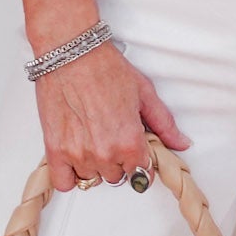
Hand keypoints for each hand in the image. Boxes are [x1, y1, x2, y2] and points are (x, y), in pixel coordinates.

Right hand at [16, 0, 190, 190]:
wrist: (71, 52)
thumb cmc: (104, 67)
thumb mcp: (144, 92)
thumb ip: (164, 124)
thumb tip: (180, 143)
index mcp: (129, 141)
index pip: (142, 174)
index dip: (141, 161)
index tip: (135, 152)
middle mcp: (104, 153)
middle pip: (117, 177)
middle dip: (118, 161)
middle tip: (112, 136)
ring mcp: (78, 154)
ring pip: (92, 178)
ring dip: (94, 164)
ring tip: (93, 138)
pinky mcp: (55, 150)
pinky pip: (64, 182)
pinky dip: (70, 174)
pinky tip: (75, 156)